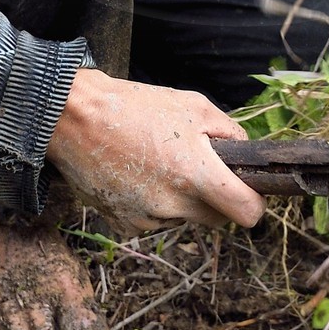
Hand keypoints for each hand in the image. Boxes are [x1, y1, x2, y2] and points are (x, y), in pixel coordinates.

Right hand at [47, 65, 264, 231]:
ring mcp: (147, 219)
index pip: (246, 213)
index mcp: (195, 175)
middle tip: (200, 167)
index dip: (254, 203)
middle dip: (217, 198)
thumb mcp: (192, 105)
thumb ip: (229, 131)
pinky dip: (154, 203)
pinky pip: (155, 220)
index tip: (249, 190)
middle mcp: (173, 205)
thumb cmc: (134, 106)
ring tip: (159, 162)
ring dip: (182, 200)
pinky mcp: (124, 224)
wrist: (73, 118)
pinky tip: (138, 174)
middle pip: (217, 219)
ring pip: (184, 219)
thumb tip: (245, 153)